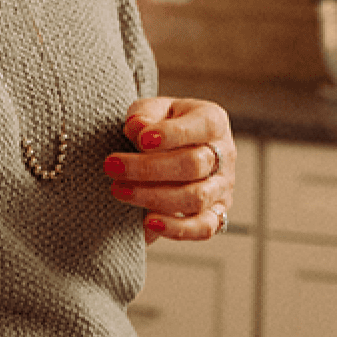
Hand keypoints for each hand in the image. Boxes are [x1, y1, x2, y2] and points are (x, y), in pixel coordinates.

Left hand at [104, 97, 235, 244]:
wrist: (173, 143)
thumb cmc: (162, 121)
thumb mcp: (152, 108)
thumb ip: (144, 113)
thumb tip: (136, 127)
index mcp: (212, 120)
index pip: (199, 127)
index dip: (170, 135)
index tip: (140, 140)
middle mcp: (224, 155)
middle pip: (193, 166)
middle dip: (148, 168)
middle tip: (112, 166)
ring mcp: (222, 187)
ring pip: (195, 198)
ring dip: (153, 197)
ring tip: (118, 190)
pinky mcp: (216, 213)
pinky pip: (203, 227)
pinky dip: (176, 228)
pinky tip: (147, 222)